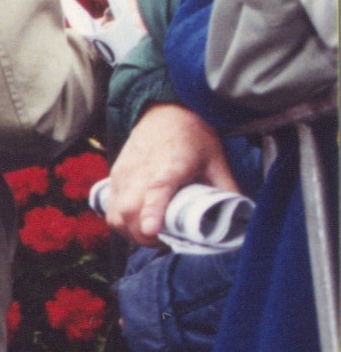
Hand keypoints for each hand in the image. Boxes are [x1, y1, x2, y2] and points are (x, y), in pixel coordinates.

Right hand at [103, 103, 239, 247]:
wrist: (164, 111)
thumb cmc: (192, 136)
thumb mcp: (217, 161)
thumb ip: (226, 189)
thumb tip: (240, 217)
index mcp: (171, 166)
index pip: (156, 190)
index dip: (152, 212)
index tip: (152, 230)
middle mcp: (141, 171)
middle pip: (129, 210)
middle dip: (144, 236)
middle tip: (165, 240)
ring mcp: (124, 175)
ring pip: (116, 214)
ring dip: (130, 231)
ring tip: (149, 234)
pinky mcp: (115, 176)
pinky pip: (110, 208)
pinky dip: (121, 221)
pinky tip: (137, 222)